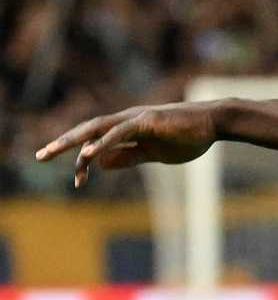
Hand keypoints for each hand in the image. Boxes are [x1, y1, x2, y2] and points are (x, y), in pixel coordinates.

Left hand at [35, 102, 218, 186]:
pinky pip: (118, 133)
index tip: (78, 181)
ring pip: (96, 128)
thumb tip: (101, 165)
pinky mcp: (145, 121)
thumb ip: (129, 157)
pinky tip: (87, 154)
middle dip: (62, 144)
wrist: (215, 123)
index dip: (84, 161)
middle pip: (87, 130)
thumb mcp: (155, 153)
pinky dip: (101, 143)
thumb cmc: (190, 137)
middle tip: (39, 156)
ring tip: (52, 152)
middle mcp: (126, 119)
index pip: (96, 142)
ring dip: (72, 141)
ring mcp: (135, 118)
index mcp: (128, 128)